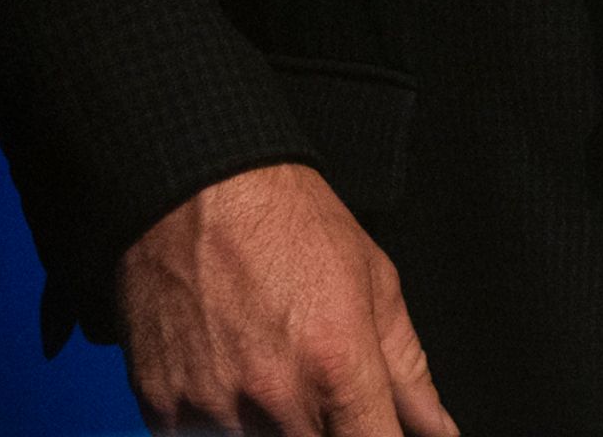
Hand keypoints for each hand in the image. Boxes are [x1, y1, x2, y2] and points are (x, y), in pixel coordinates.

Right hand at [118, 162, 458, 436]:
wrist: (198, 190)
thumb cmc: (292, 226)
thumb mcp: (375, 285)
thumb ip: (409, 372)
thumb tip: (440, 431)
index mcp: (339, 370)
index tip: (376, 430)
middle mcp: (276, 399)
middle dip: (327, 432)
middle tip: (320, 388)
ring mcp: (212, 410)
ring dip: (273, 427)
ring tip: (271, 370)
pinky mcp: (162, 409)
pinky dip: (221, 422)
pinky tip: (230, 374)